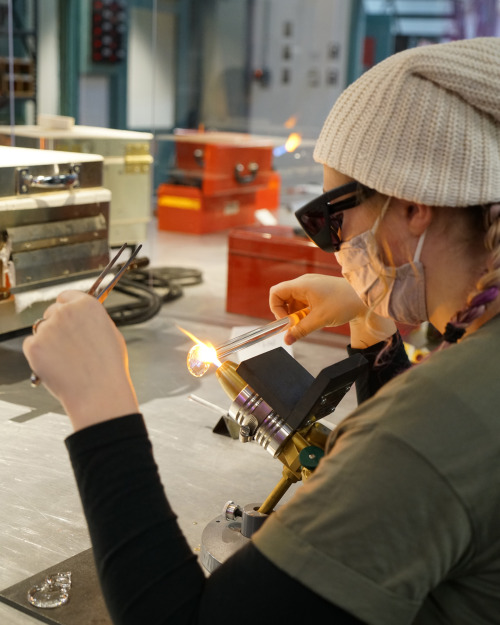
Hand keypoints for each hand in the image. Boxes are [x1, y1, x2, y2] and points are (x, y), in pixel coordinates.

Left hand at [23, 290, 138, 430]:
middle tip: (67, 344)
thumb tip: (83, 318)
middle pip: (52, 311)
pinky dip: (39, 354)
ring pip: (41, 328)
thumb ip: (93, 320)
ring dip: (48, 339)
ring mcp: (47, 328)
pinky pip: (31, 345)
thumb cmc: (109, 368)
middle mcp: (65, 312)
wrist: (98, 393)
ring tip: (65, 358)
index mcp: (87, 305)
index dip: (67, 307)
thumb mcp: (111, 334)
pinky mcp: (33, 345)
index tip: (66, 315)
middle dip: (57, 324)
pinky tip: (56, 364)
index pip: (67, 296)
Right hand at [269, 274, 395, 346]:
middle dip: (286, 314)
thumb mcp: (320, 320)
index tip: (286, 322)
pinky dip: (304, 313)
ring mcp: (311, 287)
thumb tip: (286, 341)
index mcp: (302, 285)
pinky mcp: (317, 292)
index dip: (276, 309)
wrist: (365, 298)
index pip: (276, 292)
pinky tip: (314, 319)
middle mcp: (304, 283)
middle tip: (296, 326)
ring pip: (293, 302)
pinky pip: (303, 303)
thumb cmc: (344, 303)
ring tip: (309, 323)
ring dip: (296, 315)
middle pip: (283, 298)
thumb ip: (300, 330)